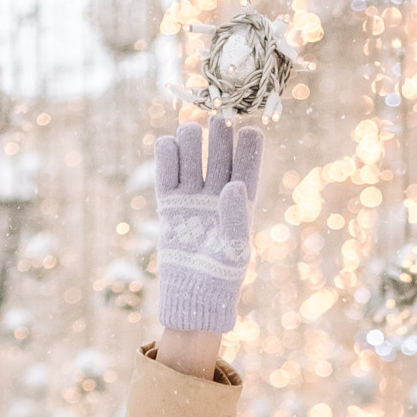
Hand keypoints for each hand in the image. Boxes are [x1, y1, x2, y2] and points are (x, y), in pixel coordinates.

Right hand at [155, 116, 264, 335]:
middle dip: (219, 137)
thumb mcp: (235, 250)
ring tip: (191, 131)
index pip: (247, 167)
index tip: (250, 131)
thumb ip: (235, 217)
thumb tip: (232, 185)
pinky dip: (166, 157)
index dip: (248, 148)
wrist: (192, 296)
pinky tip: (168, 142)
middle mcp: (218, 194)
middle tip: (218, 120)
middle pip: (218, 155)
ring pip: (192, 158)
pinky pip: (167, 174)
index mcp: (242, 202)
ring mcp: (193, 197)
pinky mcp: (170, 204)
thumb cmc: (221, 277)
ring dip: (191, 141)